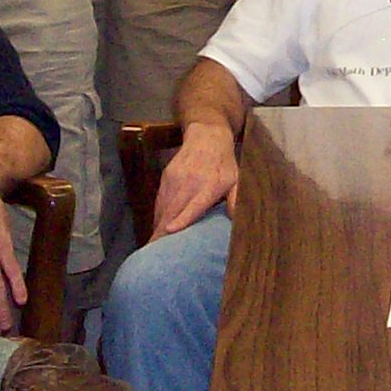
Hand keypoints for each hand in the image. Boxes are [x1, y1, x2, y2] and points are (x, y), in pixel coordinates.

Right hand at [152, 123, 239, 237]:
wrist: (207, 137)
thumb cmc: (225, 165)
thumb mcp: (237, 181)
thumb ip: (236, 201)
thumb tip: (239, 222)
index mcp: (210, 186)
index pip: (193, 205)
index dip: (181, 219)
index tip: (169, 231)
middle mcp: (190, 182)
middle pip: (172, 210)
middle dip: (161, 231)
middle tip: (153, 253)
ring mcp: (175, 179)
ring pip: (163, 206)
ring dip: (157, 226)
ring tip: (152, 246)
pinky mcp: (166, 177)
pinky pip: (160, 200)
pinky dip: (158, 215)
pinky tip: (157, 228)